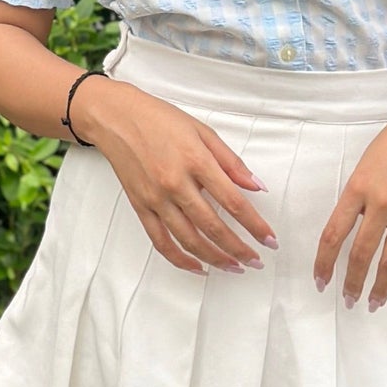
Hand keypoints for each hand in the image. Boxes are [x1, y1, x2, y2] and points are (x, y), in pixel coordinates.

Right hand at [69, 76, 278, 277]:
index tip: (270, 240)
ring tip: (235, 267)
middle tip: (257, 261)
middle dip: (239, 249)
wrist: (116, 118)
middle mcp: (175, 184)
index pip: (233, 202)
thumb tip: (257, 186)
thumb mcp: (202, 131)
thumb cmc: (160, 119)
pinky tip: (199, 267)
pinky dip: (181, 260)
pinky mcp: (140, 208)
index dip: (255, 225)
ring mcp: (156, 199)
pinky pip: (161, 242)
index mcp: (195, 161)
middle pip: (214, 227)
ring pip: (189, 240)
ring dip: (215, 259)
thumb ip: (231, 161)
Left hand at [313, 101, 386, 311]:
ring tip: (373, 304)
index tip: (320, 281)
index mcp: (358, 187)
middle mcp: (382, 203)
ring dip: (380, 287)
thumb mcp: (366, 163)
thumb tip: (349, 230)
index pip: (334, 234)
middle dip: (351, 282)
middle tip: (346, 300)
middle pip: (361, 253)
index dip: (324, 262)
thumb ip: (356, 197)